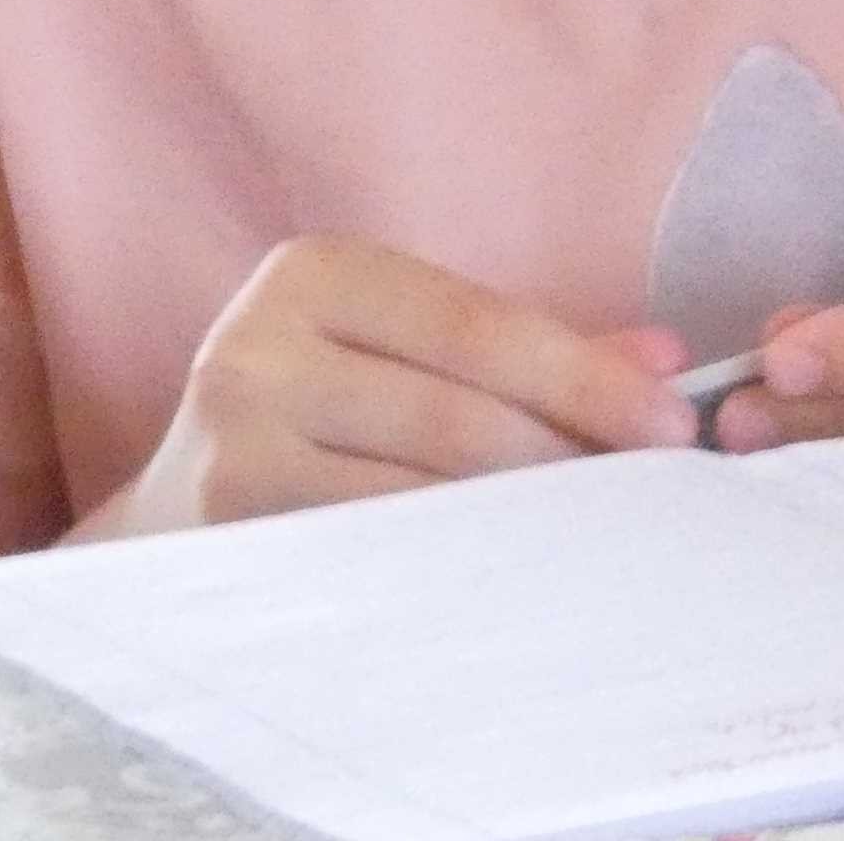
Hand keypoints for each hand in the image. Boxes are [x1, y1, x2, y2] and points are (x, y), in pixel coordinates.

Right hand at [81, 235, 694, 539]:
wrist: (170, 516)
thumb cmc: (318, 416)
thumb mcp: (404, 352)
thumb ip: (529, 350)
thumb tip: (666, 360)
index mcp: (314, 273)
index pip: (481, 325)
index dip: (586, 377)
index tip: (673, 422)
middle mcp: (258, 347)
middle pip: (457, 411)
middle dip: (571, 454)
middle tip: (655, 487)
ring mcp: (232, 445)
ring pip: (422, 491)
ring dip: (528, 516)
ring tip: (601, 527)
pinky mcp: (227, 532)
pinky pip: (377, 553)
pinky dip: (460, 562)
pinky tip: (513, 570)